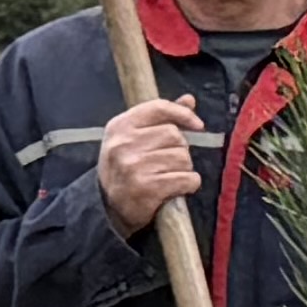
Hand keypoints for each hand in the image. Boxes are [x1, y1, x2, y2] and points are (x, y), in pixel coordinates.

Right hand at [93, 97, 197, 232]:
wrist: (109, 207)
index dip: (183, 114)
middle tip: (169, 162)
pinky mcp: (146, 189)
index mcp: (120, 126)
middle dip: (180, 149)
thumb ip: (161, 117)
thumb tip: (189, 100)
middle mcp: (124, 144)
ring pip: (182, 158)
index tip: (198, 125)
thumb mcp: (134, 138)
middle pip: (174, 135)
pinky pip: (186, 179)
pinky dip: (189, 183)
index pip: (159, 108)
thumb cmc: (126, 167)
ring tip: (170, 175)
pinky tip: (179, 187)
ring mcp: (134, 167)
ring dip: (184, 168)